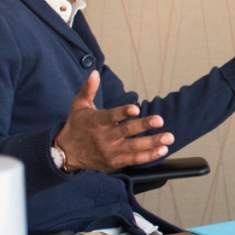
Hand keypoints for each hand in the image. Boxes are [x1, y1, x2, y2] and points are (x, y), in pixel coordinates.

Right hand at [54, 71, 173, 171]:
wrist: (66, 153)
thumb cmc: (76, 125)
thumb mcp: (79, 105)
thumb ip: (88, 89)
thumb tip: (95, 72)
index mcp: (96, 121)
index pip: (111, 116)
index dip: (123, 112)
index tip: (135, 108)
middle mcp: (104, 137)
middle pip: (126, 131)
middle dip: (144, 126)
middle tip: (160, 121)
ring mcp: (110, 151)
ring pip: (134, 147)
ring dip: (152, 142)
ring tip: (168, 138)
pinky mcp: (114, 161)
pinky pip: (134, 159)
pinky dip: (148, 156)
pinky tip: (162, 150)